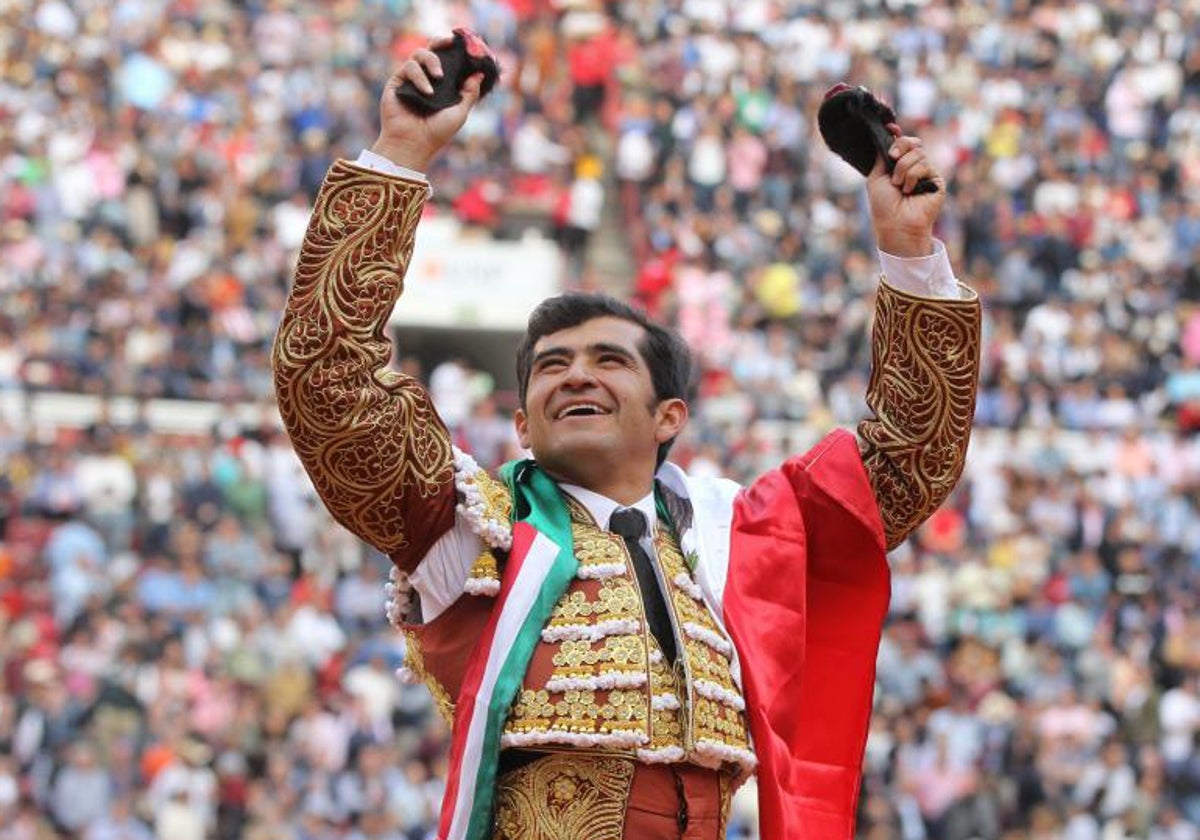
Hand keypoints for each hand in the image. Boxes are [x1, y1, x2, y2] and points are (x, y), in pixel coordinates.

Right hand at [370, 36, 484, 170]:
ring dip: (432, 61)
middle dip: (440, 42)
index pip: (447, 60)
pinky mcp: (397, 81)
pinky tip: (427, 92)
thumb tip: (480, 73)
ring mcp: (411, 79)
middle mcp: (426, 79)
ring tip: (439, 77)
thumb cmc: (437, 133)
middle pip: (431, 50)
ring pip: (419, 54)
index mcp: (442, 85)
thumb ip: (470, 93)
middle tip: (449, 42)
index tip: (463, 43)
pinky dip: (420, 77)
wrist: (413, 143)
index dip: (454, 50)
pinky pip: (409, 67)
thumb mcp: (460, 112)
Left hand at [866, 125, 945, 257]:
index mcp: (900, 166)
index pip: (903, 143)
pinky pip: (924, 165)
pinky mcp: (936, 180)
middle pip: (912, 142)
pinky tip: (910, 190)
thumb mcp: (876, 177)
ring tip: (899, 186)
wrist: (895, 224)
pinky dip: (912, 176)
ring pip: (918, 154)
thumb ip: (882, 156)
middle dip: (900, 148)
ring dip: (903, 169)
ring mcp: (927, 173)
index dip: (898, 135)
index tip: (890, 128)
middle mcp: (914, 168)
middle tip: (892, 160)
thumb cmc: (883, 205)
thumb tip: (888, 134)